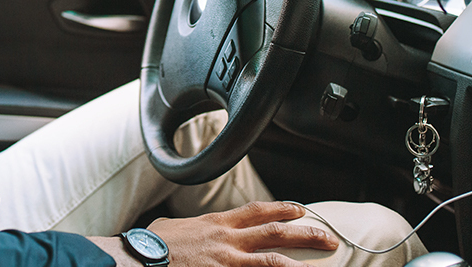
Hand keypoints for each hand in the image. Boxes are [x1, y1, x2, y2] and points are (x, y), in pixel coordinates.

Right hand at [94, 201, 338, 266]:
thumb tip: (190, 229)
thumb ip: (192, 227)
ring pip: (273, 260)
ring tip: (322, 265)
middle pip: (275, 232)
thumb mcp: (175, 227)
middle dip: (306, 235)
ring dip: (299, 263)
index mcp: (217, 222)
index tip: (301, 211)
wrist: (142, 259)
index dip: (283, 209)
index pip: (258, 211)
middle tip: (329, 239)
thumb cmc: (153, 245)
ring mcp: (228, 261)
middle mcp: (228, 239)